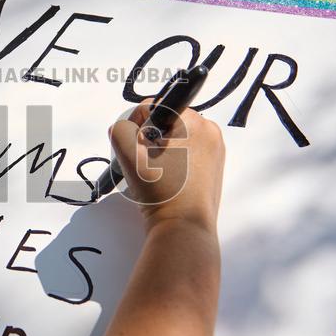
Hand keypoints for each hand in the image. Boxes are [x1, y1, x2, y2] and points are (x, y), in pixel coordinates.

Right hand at [109, 102, 224, 230]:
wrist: (184, 228)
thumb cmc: (162, 192)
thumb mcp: (130, 156)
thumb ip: (120, 130)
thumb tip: (124, 128)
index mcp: (194, 122)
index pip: (154, 107)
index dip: (137, 126)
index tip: (135, 148)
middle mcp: (210, 132)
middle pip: (166, 123)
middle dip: (149, 140)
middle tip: (145, 165)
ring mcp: (215, 151)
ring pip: (176, 139)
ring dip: (160, 152)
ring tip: (156, 175)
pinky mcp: (214, 167)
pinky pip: (187, 154)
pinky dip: (174, 162)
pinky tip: (168, 180)